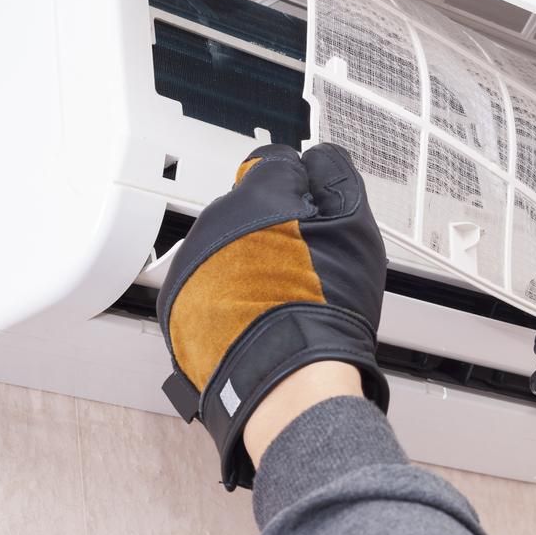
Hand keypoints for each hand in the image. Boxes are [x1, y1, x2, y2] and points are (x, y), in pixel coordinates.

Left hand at [157, 143, 388, 489]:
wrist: (288, 376)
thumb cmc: (324, 306)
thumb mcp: (355, 224)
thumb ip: (335, 175)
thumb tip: (321, 158)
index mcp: (258, 193)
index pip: (274, 162)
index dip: (300, 185)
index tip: (312, 207)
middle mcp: (217, 222)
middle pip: (247, 207)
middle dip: (273, 226)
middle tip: (305, 261)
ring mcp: (194, 264)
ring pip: (226, 247)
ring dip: (249, 261)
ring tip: (283, 295)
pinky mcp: (180, 305)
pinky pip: (207, 286)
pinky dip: (228, 296)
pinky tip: (258, 315)